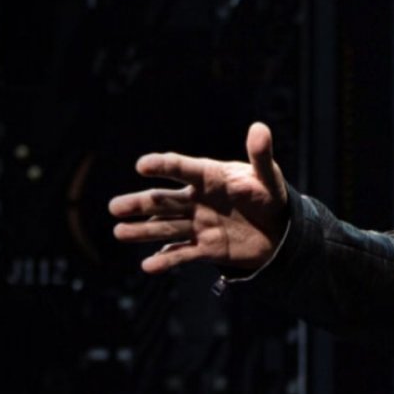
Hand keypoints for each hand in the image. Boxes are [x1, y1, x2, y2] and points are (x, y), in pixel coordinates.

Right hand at [108, 122, 290, 274]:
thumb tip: (259, 128)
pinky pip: (182, 254)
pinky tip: (148, 266)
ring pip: (166, 228)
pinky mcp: (206, 248)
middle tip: (114, 207)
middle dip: (140, 204)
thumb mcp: (268, 176)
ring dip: (143, 231)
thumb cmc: (269, 195)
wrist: (279, 229)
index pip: (183, 169)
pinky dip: (166, 259)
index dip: (164, 166)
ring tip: (119, 232)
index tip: (142, 165)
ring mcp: (199, 225)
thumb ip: (261, 155)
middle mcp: (198, 201)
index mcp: (210, 178)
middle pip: (164, 201)